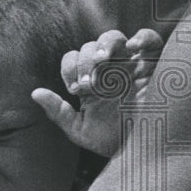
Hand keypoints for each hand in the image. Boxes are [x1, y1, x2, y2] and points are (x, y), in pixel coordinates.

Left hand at [32, 28, 163, 156]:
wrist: (143, 153)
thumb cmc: (111, 142)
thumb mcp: (80, 130)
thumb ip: (59, 112)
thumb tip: (35, 93)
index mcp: (90, 81)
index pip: (72, 59)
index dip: (69, 68)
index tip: (74, 89)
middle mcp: (108, 70)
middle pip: (90, 46)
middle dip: (85, 61)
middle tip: (88, 84)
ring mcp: (131, 65)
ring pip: (114, 38)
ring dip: (104, 46)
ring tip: (102, 61)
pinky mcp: (155, 66)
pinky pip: (151, 41)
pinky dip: (142, 37)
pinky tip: (133, 47)